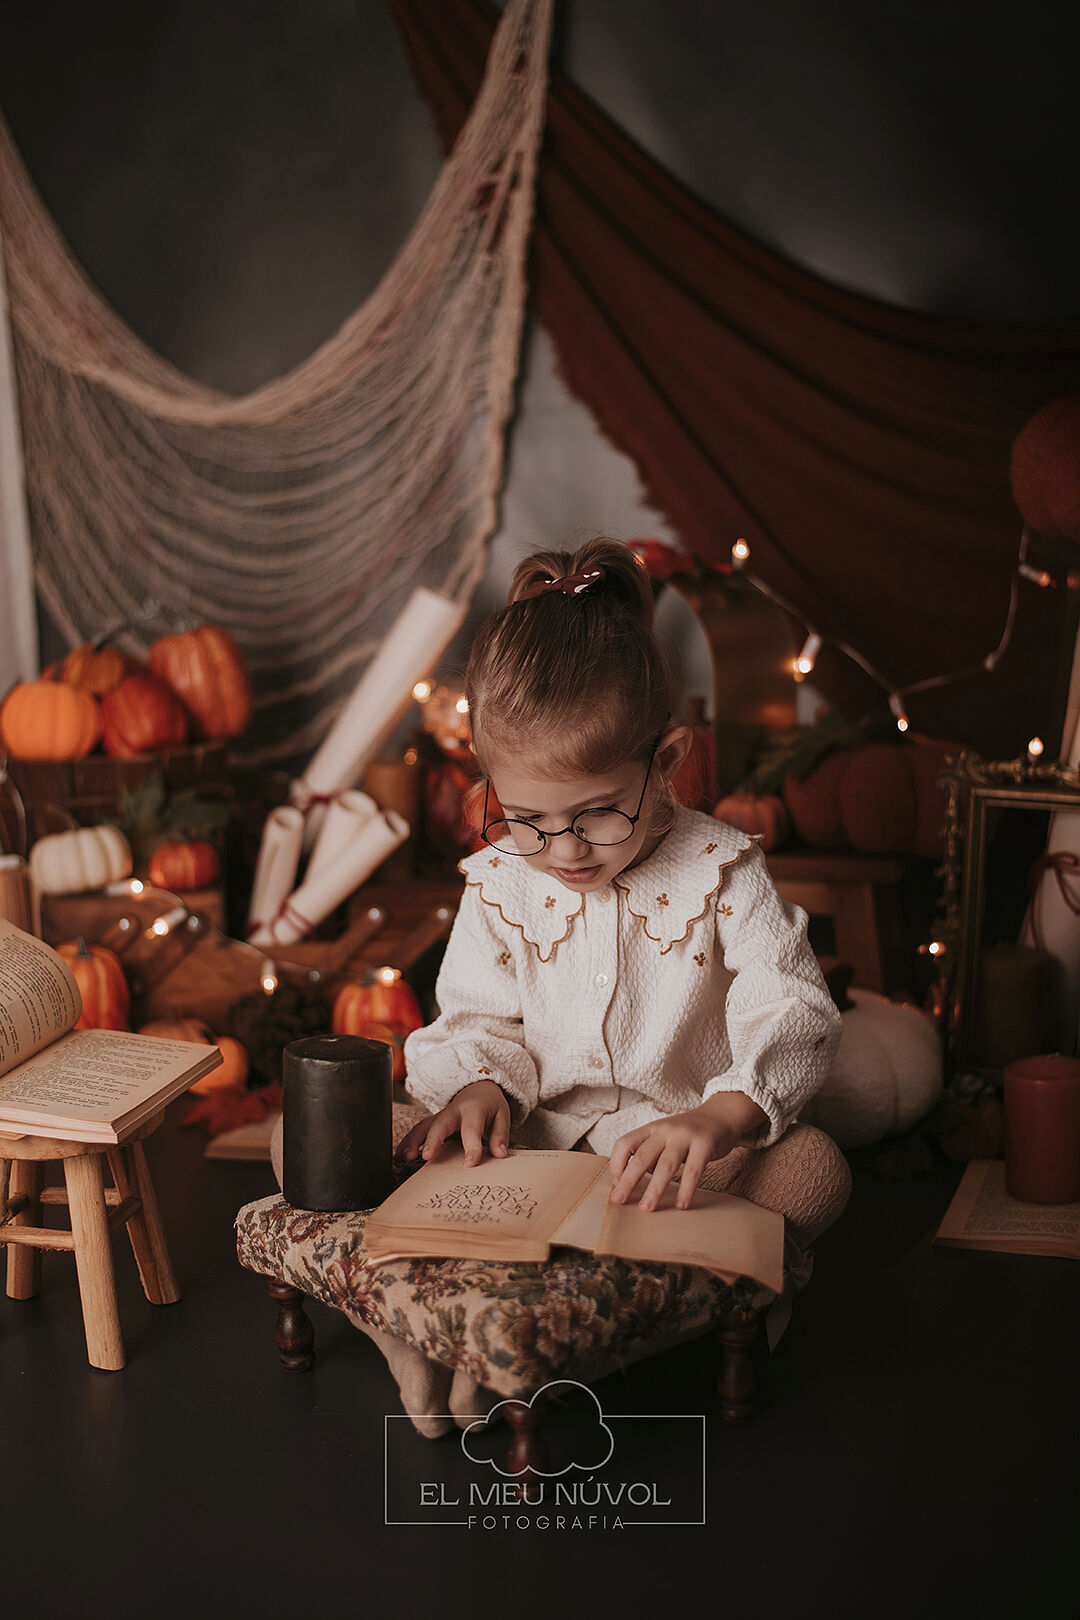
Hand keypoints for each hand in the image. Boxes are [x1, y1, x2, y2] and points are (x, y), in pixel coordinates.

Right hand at [396, 1080, 510, 1168]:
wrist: (477, 1089)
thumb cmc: (490, 1107)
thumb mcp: (502, 1116)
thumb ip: (500, 1135)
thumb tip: (500, 1154)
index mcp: (473, 1109)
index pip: (472, 1129)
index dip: (471, 1146)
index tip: (469, 1163)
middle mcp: (453, 1111)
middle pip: (441, 1124)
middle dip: (433, 1139)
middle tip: (427, 1156)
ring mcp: (440, 1116)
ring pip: (423, 1126)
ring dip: (413, 1141)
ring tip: (406, 1157)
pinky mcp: (432, 1123)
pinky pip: (417, 1130)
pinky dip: (407, 1142)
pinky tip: (399, 1155)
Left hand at [607, 1093, 767, 1211]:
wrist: (719, 1116)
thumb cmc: (687, 1133)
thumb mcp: (663, 1137)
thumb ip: (649, 1154)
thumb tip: (629, 1182)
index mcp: (651, 1128)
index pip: (625, 1143)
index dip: (616, 1163)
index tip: (615, 1184)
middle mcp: (665, 1130)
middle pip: (642, 1156)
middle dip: (628, 1180)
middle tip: (619, 1200)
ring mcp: (685, 1137)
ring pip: (665, 1165)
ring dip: (654, 1188)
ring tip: (647, 1208)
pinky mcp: (704, 1145)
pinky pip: (693, 1170)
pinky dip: (686, 1189)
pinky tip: (680, 1205)